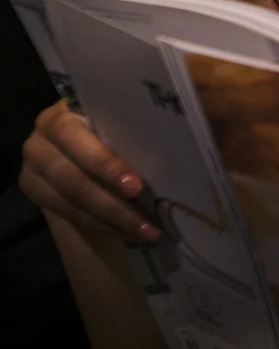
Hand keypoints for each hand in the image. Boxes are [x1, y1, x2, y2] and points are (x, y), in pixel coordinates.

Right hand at [19, 100, 160, 241]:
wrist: (72, 133)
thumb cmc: (105, 119)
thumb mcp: (111, 116)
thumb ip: (128, 126)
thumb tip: (175, 140)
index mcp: (60, 117)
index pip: (80, 143)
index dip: (107, 166)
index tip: (136, 186)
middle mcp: (38, 142)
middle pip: (74, 180)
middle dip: (112, 204)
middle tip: (145, 222)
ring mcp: (31, 169)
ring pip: (71, 202)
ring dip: (110, 221)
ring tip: (144, 232)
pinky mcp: (32, 190)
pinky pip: (67, 214)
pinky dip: (100, 224)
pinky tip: (126, 231)